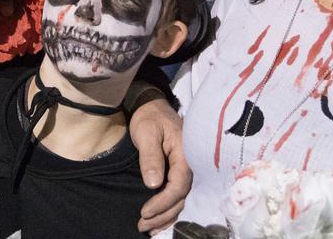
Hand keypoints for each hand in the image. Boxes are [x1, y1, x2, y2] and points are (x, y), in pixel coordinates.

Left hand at [129, 95, 190, 234]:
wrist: (151, 106)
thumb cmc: (149, 117)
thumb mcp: (146, 133)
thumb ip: (151, 157)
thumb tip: (153, 184)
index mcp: (186, 155)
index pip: (178, 186)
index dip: (163, 202)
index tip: (145, 212)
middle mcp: (190, 165)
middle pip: (181, 197)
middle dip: (163, 215)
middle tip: (142, 225)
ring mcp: (186, 169)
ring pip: (181, 199)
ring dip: (166, 216)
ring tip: (148, 229)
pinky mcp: (179, 171)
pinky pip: (178, 193)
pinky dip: (168, 209)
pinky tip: (158, 219)